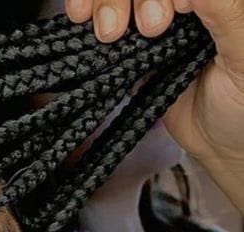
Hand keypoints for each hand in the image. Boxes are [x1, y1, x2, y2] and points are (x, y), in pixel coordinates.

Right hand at [65, 0, 243, 167]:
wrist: (221, 143)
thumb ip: (224, 10)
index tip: (182, 9)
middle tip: (151, 28)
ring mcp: (158, 14)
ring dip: (107, 1)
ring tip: (110, 32)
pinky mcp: (134, 40)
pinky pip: (104, 16)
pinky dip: (88, 10)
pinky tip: (80, 18)